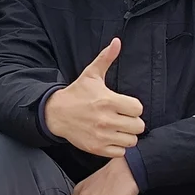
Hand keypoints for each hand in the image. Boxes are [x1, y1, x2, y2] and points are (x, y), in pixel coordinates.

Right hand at [42, 38, 144, 157]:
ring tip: (118, 128)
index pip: (138, 109)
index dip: (134, 107)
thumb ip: (106, 58)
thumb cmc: (77, 93)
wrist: (56, 113)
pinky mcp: (97, 148)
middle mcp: (107, 119)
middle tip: (123, 118)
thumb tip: (116, 41)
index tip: (125, 106)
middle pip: (138, 126)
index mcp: (108, 100)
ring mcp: (102, 135)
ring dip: (127, 135)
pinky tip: (111, 138)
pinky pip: (120, 152)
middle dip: (133, 122)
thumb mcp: (91, 74)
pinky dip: (118, 147)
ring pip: (131, 141)